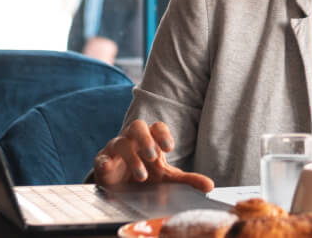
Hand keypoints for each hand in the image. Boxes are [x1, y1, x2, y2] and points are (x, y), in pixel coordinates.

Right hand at [92, 119, 214, 191]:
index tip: (169, 148)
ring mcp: (116, 149)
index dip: (162, 134)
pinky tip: (110, 169)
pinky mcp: (102, 162)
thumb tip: (210, 186)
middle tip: (152, 155)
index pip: (157, 127)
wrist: (122, 185)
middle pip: (137, 126)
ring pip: (120, 143)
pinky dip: (105, 163)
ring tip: (142, 175)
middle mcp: (133, 140)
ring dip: (131, 157)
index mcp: (150, 139)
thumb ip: (188, 180)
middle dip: (145, 139)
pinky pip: (101, 158)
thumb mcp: (167, 177)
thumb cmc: (147, 174)